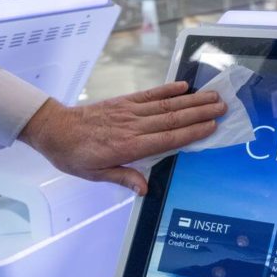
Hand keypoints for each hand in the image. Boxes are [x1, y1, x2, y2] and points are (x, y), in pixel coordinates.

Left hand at [19, 82, 225, 195]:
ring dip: (191, 100)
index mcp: (128, 147)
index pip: (167, 139)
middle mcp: (132, 126)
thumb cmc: (74, 155)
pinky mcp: (123, 102)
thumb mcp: (95, 174)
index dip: (191, 132)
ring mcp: (128, 112)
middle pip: (172, 119)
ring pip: (165, 105)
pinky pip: (149, 95)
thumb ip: (123, 177)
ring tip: (212, 95)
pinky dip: (167, 89)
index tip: (212, 127)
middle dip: (199, 113)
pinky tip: (183, 86)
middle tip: (223, 107)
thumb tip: (145, 190)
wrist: (54, 129)